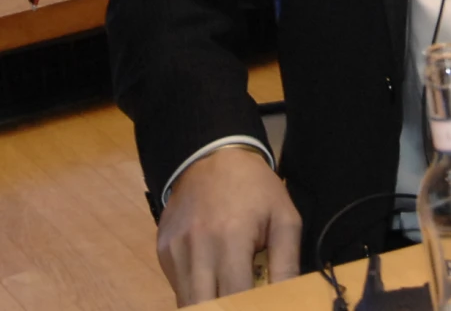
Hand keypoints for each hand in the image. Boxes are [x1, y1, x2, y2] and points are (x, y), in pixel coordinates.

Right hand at [155, 145, 302, 305]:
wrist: (211, 155)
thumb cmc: (255, 188)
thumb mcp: (284, 218)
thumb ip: (287, 264)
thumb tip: (287, 302)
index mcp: (231, 237)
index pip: (236, 299)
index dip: (249, 310)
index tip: (259, 307)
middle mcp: (196, 246)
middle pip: (205, 308)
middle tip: (243, 306)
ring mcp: (174, 249)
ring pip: (187, 304)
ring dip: (208, 307)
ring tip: (229, 297)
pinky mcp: (163, 250)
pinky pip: (178, 287)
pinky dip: (195, 294)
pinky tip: (212, 280)